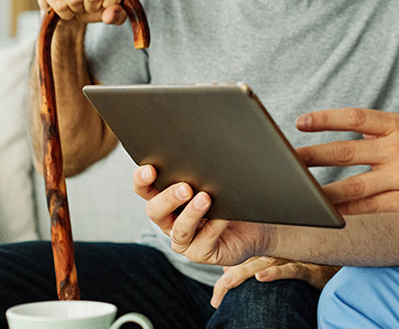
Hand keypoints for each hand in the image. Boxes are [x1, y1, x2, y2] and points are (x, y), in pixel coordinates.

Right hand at [36, 0, 127, 23]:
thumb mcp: (112, 10)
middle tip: (89, 5)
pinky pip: (59, 4)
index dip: (112, 1)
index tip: (106, 4)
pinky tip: (65, 7)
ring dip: (78, 10)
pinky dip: (64, 13)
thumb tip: (110, 15)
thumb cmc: (94, 3)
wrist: (69, 7)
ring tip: (77, 5)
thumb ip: (119, 14)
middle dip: (93, 7)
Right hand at [133, 165, 270, 266]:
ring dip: (191, 214)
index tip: (149, 169)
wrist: (256, 227)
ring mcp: (185, 239)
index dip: (142, 181)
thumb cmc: (232, 199)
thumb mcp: (216, 181)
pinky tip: (224, 216)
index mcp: (168, 200)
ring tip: (205, 198)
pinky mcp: (201, 253)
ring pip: (179, 230)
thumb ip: (205, 169)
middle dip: (168, 198)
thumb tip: (206, 144)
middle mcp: (171, 220)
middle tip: (185, 187)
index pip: (145, 190)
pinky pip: (204, 241)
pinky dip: (214, 227)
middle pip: (155, 211)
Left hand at [211, 258, 340, 306]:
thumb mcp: (280, 267)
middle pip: (248, 264)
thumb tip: (228, 272)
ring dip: (245, 274)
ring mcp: (293, 259)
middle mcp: (278, 254)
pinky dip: (275, 272)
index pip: (242, 263)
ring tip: (227, 283)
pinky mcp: (308, 268)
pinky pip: (291, 270)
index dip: (226, 279)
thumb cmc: (307, 265)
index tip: (216, 300)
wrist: (338, 266)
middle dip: (230, 281)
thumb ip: (254, 266)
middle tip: (217, 298)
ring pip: (264, 264)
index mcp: (269, 253)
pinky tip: (261, 277)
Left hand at [295, 109, 398, 216]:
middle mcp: (398, 150)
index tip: (302, 121)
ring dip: (324, 191)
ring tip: (300, 194)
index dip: (327, 119)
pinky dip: (349, 213)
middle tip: (287, 161)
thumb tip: (359, 134)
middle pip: (346, 153)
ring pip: (353, 186)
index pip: (356, 118)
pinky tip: (331, 215)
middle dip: (313, 157)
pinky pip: (372, 209)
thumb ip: (389, 132)